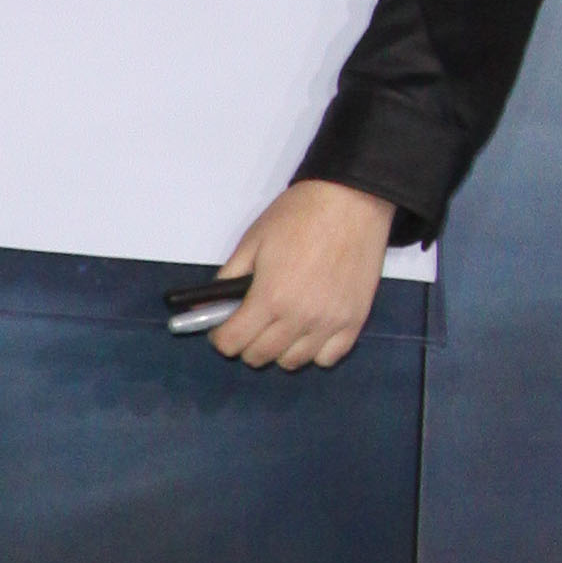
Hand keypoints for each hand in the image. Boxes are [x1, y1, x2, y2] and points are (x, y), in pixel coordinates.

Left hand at [207, 178, 395, 370]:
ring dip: (279, 350)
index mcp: (270, 298)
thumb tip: (206, 307)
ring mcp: (330, 323)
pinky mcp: (355, 321)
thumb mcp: (252, 242)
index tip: (222, 329)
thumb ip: (227, 279)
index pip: (233, 343)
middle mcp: (300, 318)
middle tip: (250, 325)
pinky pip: (328, 358)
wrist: (352, 200)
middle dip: (246, 344)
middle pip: (260, 356)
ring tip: (280, 327)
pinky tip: (309, 332)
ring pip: (293, 362)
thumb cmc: (299, 216)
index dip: (221, 338)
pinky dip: (315, 351)